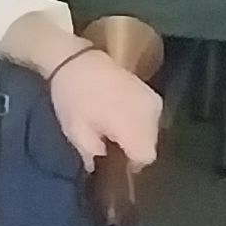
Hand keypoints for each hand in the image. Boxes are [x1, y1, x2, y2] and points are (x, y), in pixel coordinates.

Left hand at [39, 45, 162, 176]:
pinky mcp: (151, 92)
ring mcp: (153, 101)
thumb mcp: (74, 129)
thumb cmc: (72, 96)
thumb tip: (99, 166)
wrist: (76, 59)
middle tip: (108, 145)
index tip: (112, 161)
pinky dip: (138, 122)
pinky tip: (119, 117)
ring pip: (152, 133)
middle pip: (149, 146)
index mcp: (132, 123)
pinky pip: (151, 118)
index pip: (144, 157)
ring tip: (111, 129)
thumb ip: (91, 152)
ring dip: (135, 136)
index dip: (129, 164)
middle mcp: (150, 113)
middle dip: (131, 149)